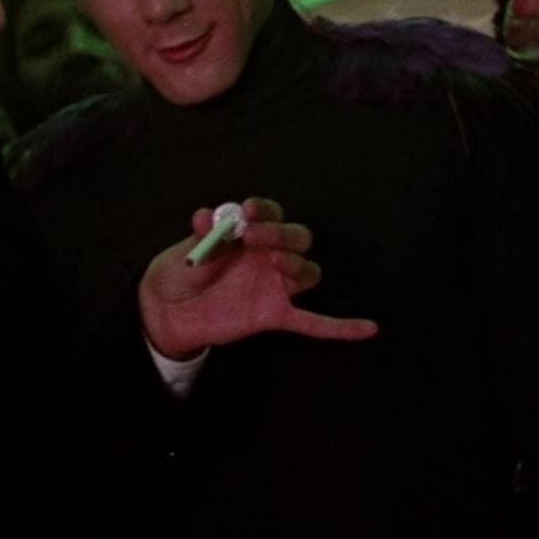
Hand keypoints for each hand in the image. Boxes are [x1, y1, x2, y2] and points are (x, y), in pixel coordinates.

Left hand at [137, 198, 377, 360]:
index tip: (245, 212)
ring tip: (276, 264)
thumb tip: (206, 217)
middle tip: (254, 237)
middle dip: (282, 234)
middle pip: (298, 238)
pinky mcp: (276, 316)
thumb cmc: (179, 273)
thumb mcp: (184, 251)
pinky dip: (342, 326)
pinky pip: (314, 322)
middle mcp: (269, 256)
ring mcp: (275, 287)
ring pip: (308, 272)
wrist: (168, 312)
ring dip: (298, 265)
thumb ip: (201, 238)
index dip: (264, 211)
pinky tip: (369, 327)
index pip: (270, 214)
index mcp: (250, 233)